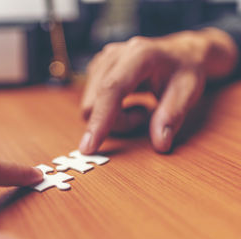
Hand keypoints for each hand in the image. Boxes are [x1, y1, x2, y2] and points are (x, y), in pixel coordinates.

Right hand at [79, 28, 237, 152]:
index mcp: (138, 55)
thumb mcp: (188, 92)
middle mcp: (114, 55)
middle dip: (117, 122)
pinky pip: (92, 102)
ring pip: (90, 106)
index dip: (99, 119)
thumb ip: (172, 116)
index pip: (111, 89)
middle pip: (95, 103)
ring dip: (113, 118)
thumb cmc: (185, 70)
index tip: (89, 147)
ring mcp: (102, 61)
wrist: (180, 52)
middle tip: (146, 115)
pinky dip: (108, 112)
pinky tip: (128, 102)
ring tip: (140, 107)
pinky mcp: (96, 69)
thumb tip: (160, 143)